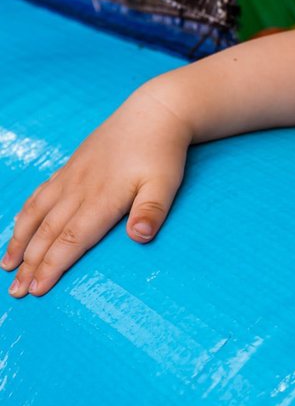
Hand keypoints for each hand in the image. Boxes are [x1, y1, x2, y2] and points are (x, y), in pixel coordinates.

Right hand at [3, 87, 191, 296]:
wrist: (153, 113)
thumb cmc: (162, 152)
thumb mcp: (166, 182)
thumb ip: (152, 210)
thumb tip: (139, 237)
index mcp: (102, 198)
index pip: (71, 239)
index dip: (53, 265)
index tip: (38, 289)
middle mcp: (79, 189)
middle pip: (48, 232)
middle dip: (30, 264)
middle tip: (16, 292)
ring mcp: (70, 178)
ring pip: (37, 214)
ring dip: (19, 242)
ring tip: (7, 267)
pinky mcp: (69, 168)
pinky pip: (39, 195)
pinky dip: (24, 215)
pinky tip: (18, 229)